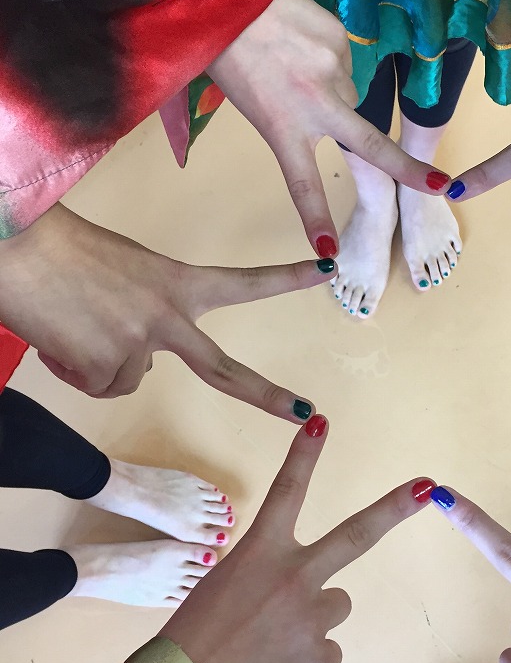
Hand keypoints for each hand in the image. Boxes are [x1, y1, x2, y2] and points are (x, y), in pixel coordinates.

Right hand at [0, 202, 330, 419]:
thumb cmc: (65, 251)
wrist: (16, 249)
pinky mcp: (107, 366)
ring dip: (103, 363)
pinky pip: (99, 386)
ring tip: (74, 324)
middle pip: (224, 372)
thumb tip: (147, 361)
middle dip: (268, 396)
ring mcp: (140, 345)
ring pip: (130, 379)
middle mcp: (168, 318)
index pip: (245, 282)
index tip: (327, 269)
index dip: (288, 277)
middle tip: (306, 413)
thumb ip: (149, 313)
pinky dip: (78, 371)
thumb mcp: (126, 274)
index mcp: (178, 282)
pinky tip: (62, 340)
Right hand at [160, 418, 433, 662]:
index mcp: (259, 553)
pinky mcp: (323, 659)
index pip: (285, 490)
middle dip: (394, 507)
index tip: (320, 422)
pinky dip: (307, 659)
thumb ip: (263, 580)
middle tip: (426, 488)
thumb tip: (294, 596)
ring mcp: (313, 617)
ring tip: (275, 642)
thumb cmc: (190, 642)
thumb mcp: (221, 592)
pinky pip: (326, 650)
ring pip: (335, 605)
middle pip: (356, 535)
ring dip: (314, 618)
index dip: (304, 454)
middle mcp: (294, 576)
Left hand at [208, 0, 449, 258]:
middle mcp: (314, 102)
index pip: (303, 184)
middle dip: (409, 170)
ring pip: (350, 95)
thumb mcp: (254, 105)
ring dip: (335, 94)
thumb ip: (297, 122)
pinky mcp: (340, 38)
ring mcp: (333, 68)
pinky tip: (306, 48)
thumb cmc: (230, 56)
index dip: (316, 218)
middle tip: (440, 185)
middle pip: (371, 146)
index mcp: (281, 127)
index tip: (329, 251)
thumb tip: (341, 117)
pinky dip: (331, 64)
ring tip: (299, 71)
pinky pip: (345, 62)